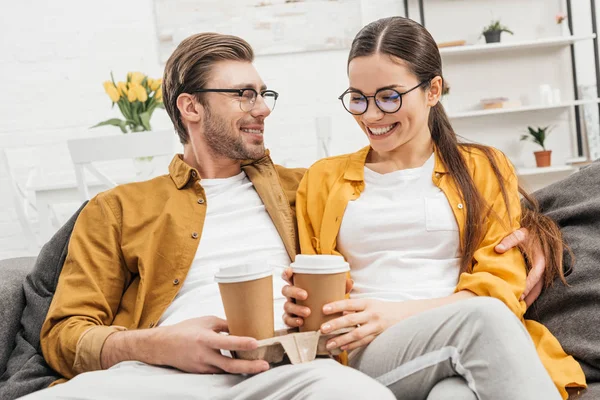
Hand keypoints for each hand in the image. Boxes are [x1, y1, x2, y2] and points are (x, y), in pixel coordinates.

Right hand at [102, 316, 269, 374]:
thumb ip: (224, 325)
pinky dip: (231, 368)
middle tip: (265, 365)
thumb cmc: (185, 330)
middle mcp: (204, 355)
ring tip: (259, 365)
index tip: (256, 342)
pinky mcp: (202, 372)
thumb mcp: (205, 321)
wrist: (163, 346)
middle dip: (249, 367)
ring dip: (243, 368)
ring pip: (227, 370)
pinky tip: (242, 364)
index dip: (241, 342)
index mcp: (204, 339)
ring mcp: (203, 366)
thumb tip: (242, 326)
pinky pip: (220, 371)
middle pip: (230, 364)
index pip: (225, 342)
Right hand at [281, 267, 353, 327]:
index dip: (287, 273)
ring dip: (296, 308)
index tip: (290, 271)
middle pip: (286, 290)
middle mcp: (292, 295)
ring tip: (307, 312)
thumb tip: (350, 282)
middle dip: (294, 291)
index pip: (288, 276)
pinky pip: (287, 320)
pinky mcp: (291, 319)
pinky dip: (292, 321)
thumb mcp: (333, 293)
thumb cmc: (325, 302)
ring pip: (287, 305)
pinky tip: (301, 322)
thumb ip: (340, 287)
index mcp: (299, 285)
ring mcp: (290, 307)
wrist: (323, 321)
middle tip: (305, 295)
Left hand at [319, 298, 403, 351]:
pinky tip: (342, 348)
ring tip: (328, 344)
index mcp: (367, 303)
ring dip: (341, 340)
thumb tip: (337, 311)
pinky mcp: (378, 337)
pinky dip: (352, 346)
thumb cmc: (380, 307)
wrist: (403, 315)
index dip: (336, 306)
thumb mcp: (369, 302)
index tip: (323, 309)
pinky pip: (363, 342)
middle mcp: (371, 314)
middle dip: (336, 325)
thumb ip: (353, 306)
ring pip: (356, 334)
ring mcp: (375, 327)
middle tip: (322, 329)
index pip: (349, 303)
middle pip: (351, 320)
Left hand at [495, 228, 545, 306]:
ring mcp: (541, 273)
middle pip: (537, 288)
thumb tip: (498, 249)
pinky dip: (528, 295)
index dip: (527, 287)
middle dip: (528, 298)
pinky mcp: (537, 274)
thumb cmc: (526, 233)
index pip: (534, 277)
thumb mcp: (519, 234)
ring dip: (529, 299)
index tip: (519, 296)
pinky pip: (534, 287)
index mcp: (540, 260)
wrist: (533, 232)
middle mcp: (543, 269)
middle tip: (516, 307)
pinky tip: (520, 302)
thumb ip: (509, 240)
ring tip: (518, 309)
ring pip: (537, 290)